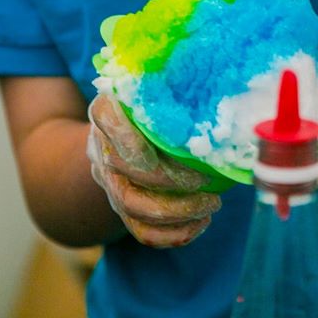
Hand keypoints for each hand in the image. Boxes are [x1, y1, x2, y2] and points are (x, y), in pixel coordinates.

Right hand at [87, 94, 220, 247]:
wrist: (116, 126)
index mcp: (106, 111)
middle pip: (125, 172)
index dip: (132, 140)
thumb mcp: (152, 84)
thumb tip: (215, 98)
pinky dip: (173, 234)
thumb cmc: (146, 100)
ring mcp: (110, 182)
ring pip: (133, 208)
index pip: (109, 121)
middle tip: (205, 182)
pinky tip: (200, 224)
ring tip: (210, 206)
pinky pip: (142, 231)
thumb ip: (170, 86)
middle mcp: (102, 148)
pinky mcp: (122, 207)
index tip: (165, 150)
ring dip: (176, 213)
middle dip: (169, 183)